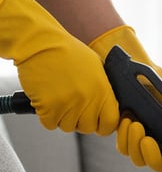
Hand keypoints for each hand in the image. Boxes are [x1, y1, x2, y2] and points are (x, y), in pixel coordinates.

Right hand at [0, 0, 118, 133]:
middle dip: (80, 121)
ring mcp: (68, 104)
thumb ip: (105, 89)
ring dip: (63, 117)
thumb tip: (111, 106)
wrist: (40, 42)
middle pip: (88, 128)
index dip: (103, 125)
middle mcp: (88, 100)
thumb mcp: (97, 67)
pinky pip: (50, 124)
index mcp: (103, 91)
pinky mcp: (48, 107)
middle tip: (72, 106)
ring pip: (68, 127)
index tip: (96, 121)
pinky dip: (47, 116)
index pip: (110, 123)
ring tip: (59, 98)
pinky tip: (47, 100)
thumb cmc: (67, 51)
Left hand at [89, 25, 161, 171]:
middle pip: (158, 165)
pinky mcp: (123, 136)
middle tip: (146, 138)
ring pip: (138, 158)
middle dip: (152, 155)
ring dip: (134, 143)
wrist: (130, 71)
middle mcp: (160, 145)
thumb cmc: (158, 86)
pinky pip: (123, 147)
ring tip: (133, 123)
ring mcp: (141, 142)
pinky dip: (123, 136)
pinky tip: (125, 119)